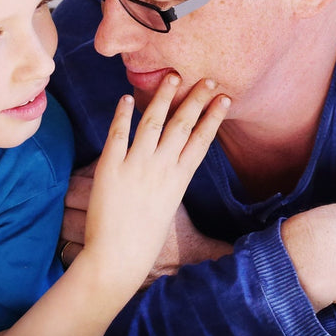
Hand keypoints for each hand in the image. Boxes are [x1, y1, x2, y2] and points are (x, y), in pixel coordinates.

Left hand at [76, 75, 229, 293]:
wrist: (118, 259)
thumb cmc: (144, 240)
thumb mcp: (168, 208)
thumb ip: (172, 182)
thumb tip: (174, 163)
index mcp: (179, 180)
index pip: (201, 141)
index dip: (214, 118)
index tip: (225, 98)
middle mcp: (161, 169)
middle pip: (182, 126)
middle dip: (197, 99)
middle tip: (208, 79)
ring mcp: (136, 167)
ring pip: (153, 122)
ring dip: (164, 97)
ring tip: (172, 76)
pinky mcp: (111, 168)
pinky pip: (118, 134)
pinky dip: (122, 115)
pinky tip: (127, 98)